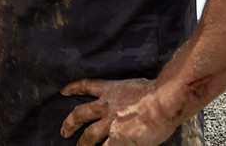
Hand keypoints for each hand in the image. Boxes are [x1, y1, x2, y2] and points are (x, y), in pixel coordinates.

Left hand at [60, 77, 175, 145]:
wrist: (163, 101)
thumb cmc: (158, 91)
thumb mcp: (138, 86)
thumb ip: (130, 94)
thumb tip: (135, 100)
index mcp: (112, 90)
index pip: (87, 86)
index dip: (74, 88)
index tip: (63, 91)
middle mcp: (107, 106)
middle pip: (81, 113)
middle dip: (70, 122)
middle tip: (64, 130)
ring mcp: (111, 124)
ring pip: (89, 135)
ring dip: (82, 143)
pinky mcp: (118, 140)